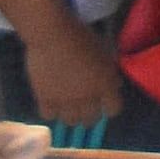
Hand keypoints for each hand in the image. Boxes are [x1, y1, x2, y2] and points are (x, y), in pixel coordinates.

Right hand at [13, 11, 121, 125]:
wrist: (54, 36)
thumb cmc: (83, 37)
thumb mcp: (105, 53)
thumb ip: (110, 72)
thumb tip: (114, 85)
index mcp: (106, 84)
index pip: (114, 109)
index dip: (110, 107)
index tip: (106, 103)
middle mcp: (88, 97)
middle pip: (91, 120)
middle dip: (91, 115)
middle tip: (86, 107)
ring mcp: (66, 100)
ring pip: (71, 122)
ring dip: (72, 116)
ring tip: (69, 107)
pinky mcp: (45, 99)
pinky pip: (49, 116)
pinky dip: (52, 111)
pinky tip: (53, 102)